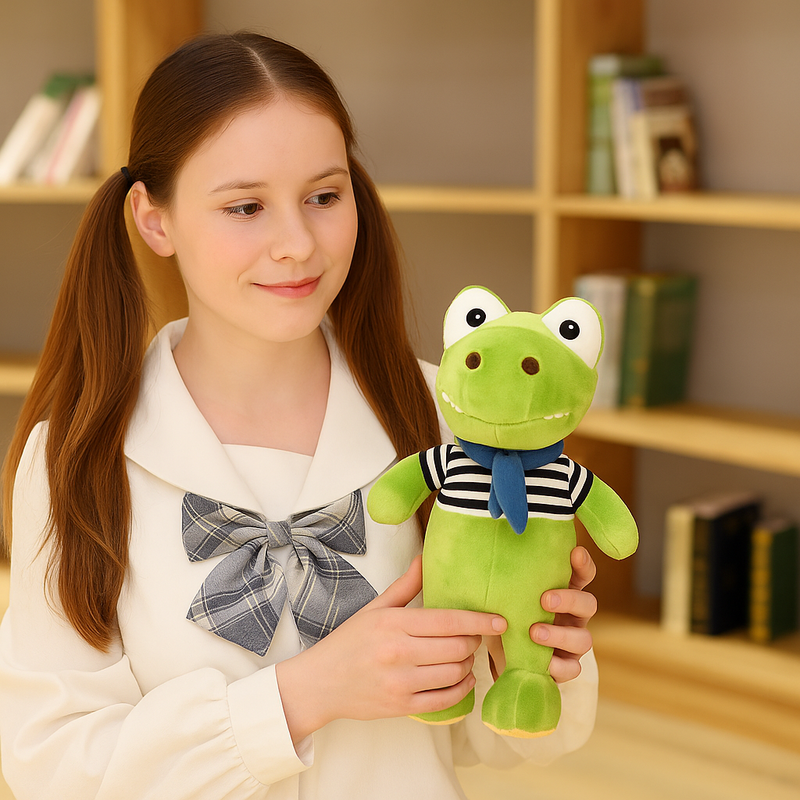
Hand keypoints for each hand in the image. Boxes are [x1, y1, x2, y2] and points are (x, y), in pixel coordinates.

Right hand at [276, 556, 506, 743]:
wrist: (320, 682)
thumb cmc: (349, 642)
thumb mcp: (376, 608)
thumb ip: (406, 585)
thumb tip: (425, 556)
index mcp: (394, 623)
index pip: (449, 620)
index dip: (480, 621)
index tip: (500, 621)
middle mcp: (399, 653)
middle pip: (457, 647)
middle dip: (474, 641)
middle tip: (475, 636)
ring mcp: (401, 682)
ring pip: (455, 673)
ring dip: (469, 664)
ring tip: (466, 656)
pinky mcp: (402, 706)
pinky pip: (445, 700)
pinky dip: (462, 689)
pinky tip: (463, 679)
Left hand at [486, 546, 597, 683]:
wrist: (502, 657)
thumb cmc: (508, 617)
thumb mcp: (507, 598)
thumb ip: (509, 583)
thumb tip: (492, 561)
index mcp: (563, 593)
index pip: (582, 576)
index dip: (583, 564)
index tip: (576, 553)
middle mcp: (573, 616)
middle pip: (588, 604)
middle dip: (570, 600)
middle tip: (545, 599)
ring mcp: (572, 642)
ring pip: (584, 639)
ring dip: (560, 635)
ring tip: (534, 632)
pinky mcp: (567, 667)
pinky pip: (572, 669)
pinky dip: (558, 665)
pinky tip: (543, 662)